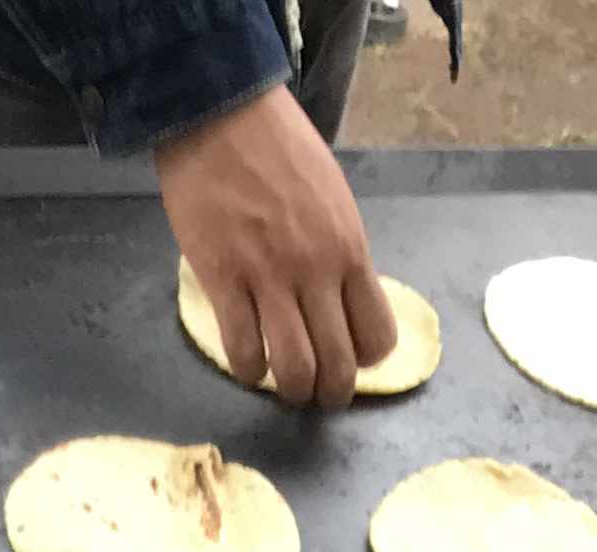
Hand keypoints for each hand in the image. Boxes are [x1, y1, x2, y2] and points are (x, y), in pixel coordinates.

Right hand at [158, 84, 394, 408]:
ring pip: (293, 370)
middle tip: (315, 393)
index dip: (363, 360)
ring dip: (290, 391)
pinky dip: (247, 369)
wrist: (220, 111)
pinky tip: (246, 360)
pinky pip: (242, 351)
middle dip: (329, 394)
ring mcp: (268, 278)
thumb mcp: (332, 198)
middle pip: (337, 366)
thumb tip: (339, 302)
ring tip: (281, 384)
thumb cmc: (278, 149)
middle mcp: (316, 271)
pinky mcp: (222, 279)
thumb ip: (339, 252)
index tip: (347, 359)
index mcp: (349, 249)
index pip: (376, 336)